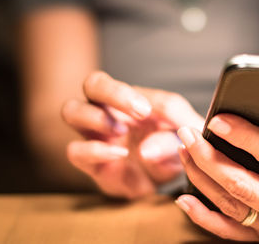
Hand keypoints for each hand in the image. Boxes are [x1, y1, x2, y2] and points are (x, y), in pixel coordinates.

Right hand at [62, 71, 203, 198]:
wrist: (179, 173)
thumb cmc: (180, 143)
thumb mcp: (186, 136)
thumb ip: (172, 137)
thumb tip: (143, 151)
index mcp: (127, 99)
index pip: (111, 84)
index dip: (124, 95)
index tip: (145, 111)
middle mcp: (108, 112)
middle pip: (91, 85)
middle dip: (110, 93)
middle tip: (138, 112)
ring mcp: (97, 136)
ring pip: (72, 111)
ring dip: (96, 118)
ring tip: (122, 132)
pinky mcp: (94, 165)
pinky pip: (76, 152)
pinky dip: (95, 151)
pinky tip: (120, 155)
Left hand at [175, 110, 258, 241]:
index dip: (244, 136)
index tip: (217, 120)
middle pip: (243, 183)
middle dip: (209, 157)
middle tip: (188, 134)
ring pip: (230, 203)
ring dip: (201, 177)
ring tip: (184, 150)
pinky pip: (227, 231)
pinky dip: (203, 216)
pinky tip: (184, 198)